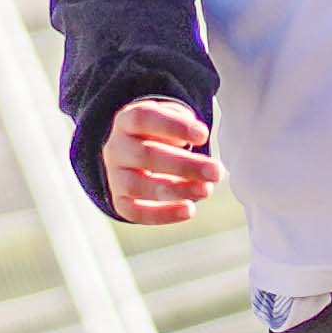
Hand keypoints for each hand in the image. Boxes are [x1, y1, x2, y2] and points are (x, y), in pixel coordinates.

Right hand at [103, 96, 218, 222]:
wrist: (137, 151)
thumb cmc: (162, 133)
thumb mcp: (171, 119)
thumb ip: (183, 126)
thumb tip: (199, 144)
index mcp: (127, 120)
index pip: (144, 118)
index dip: (174, 126)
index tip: (203, 136)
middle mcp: (116, 147)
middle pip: (145, 155)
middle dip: (184, 165)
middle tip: (216, 171)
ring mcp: (115, 176)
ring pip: (138, 186)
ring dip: (176, 190)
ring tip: (206, 190)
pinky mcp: (120, 200)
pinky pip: (135, 211)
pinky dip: (163, 214)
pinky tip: (189, 210)